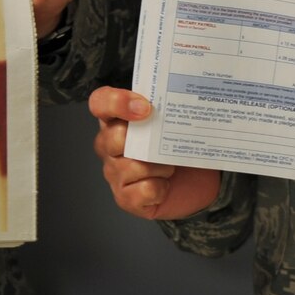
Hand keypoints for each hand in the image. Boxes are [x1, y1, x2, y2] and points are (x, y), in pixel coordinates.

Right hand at [88, 87, 219, 221]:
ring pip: (134, 166)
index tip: (146, 108)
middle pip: (114, 137)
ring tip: (169, 166)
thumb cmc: (178, 147)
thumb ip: (166, 107)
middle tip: (165, 143)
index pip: (100, 102)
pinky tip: (165, 185)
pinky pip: (144, 190)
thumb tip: (178, 96)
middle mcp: (109, 145)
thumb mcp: (173, 122)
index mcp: (116, 119)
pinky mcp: (125, 198)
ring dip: (161, 167)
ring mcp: (114, 173)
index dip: (117, 102)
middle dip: (145, 141)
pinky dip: (161, 188)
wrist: (194, 182)